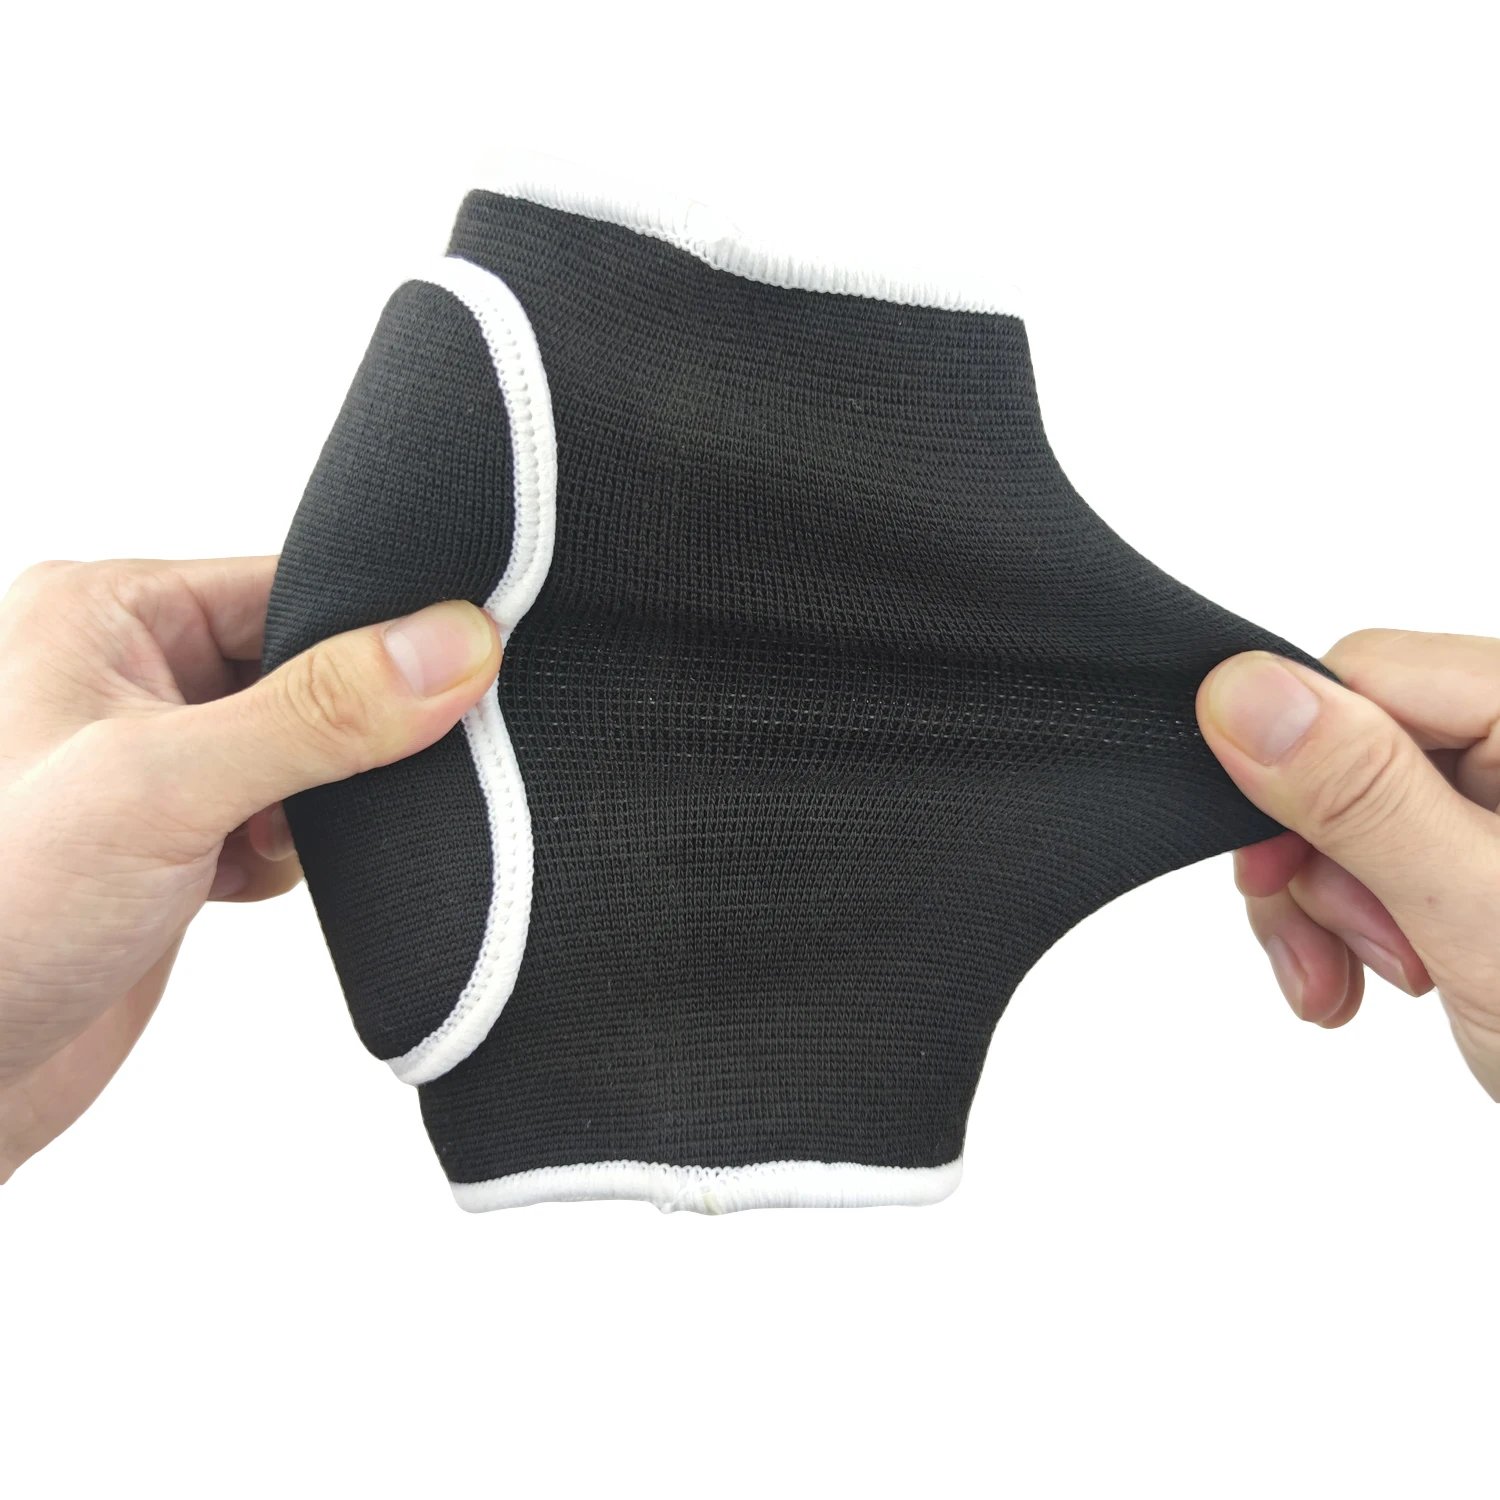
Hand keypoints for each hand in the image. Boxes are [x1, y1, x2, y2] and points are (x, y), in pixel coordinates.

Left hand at [0, 557, 500, 1180]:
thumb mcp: (162, 788)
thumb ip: (318, 713)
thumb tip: (453, 646)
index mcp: (105, 612)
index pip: (291, 586)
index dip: (378, 633)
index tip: (458, 679)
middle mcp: (130, 674)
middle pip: (311, 668)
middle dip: (345, 737)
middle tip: (335, 790)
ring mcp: (156, 762)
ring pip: (310, 750)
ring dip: (318, 806)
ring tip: (261, 846)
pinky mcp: (178, 839)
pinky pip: (288, 818)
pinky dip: (290, 855)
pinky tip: (237, 885)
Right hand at [1197, 631, 1499, 1096]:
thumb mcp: (1487, 918)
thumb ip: (1364, 796)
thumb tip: (1244, 692)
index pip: (1366, 674)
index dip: (1293, 767)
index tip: (1275, 866)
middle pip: (1347, 747)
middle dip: (1314, 856)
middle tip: (1337, 950)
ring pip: (1347, 808)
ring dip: (1328, 903)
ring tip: (1369, 982)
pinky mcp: (1489, 855)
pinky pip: (1379, 855)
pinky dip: (1355, 921)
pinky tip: (1377, 978)